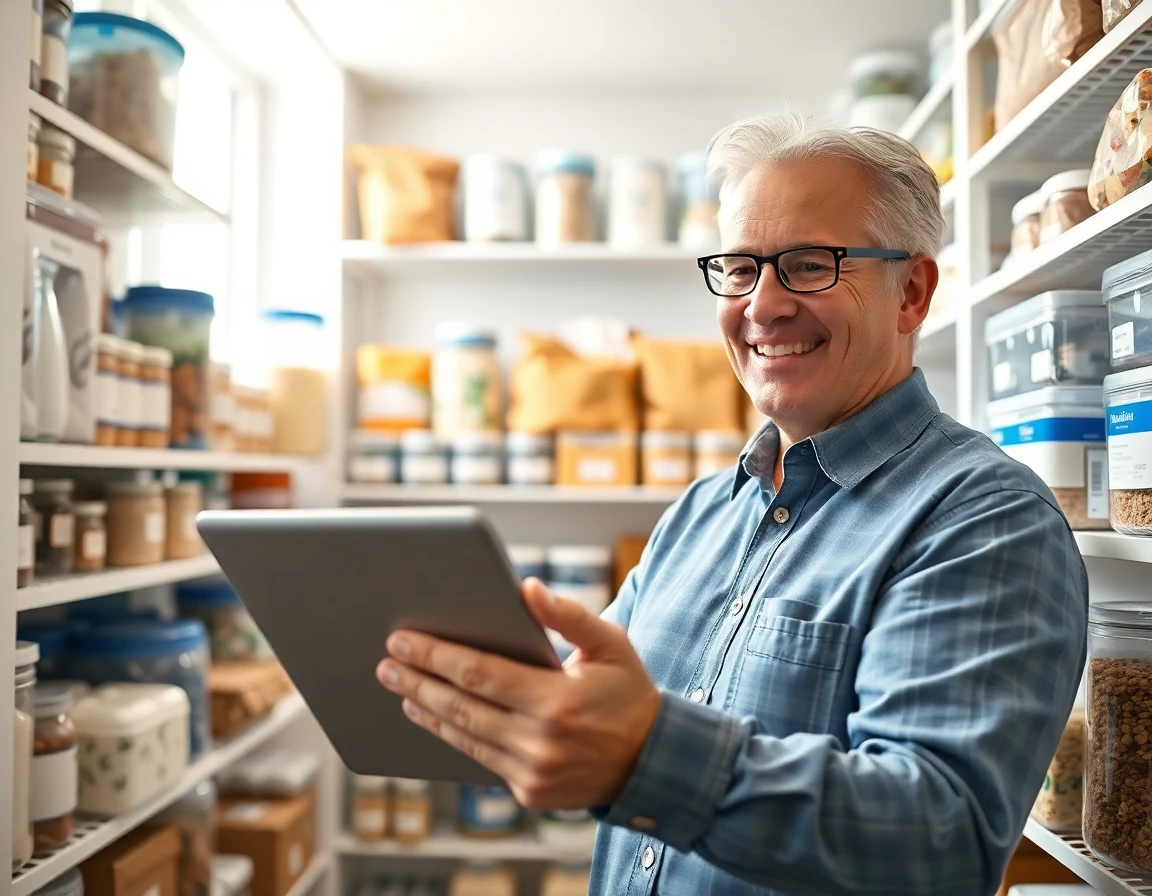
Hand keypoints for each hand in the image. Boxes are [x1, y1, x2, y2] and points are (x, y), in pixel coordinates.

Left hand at [376, 578, 660, 809]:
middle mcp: (541, 741)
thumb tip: (526, 588)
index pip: (480, 673)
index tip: (403, 638)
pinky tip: (429, 716)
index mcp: (558, 700)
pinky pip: (478, 759)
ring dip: (424, 709)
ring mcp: (532, 773)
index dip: (436, 655)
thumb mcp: (611, 644)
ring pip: (463, 736)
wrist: (654, 763)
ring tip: (398, 686)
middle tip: (386, 660)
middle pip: (460, 705)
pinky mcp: (528, 793)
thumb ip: (568, 615)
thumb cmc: (629, 694)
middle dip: (417, 680)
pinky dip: (450, 735)